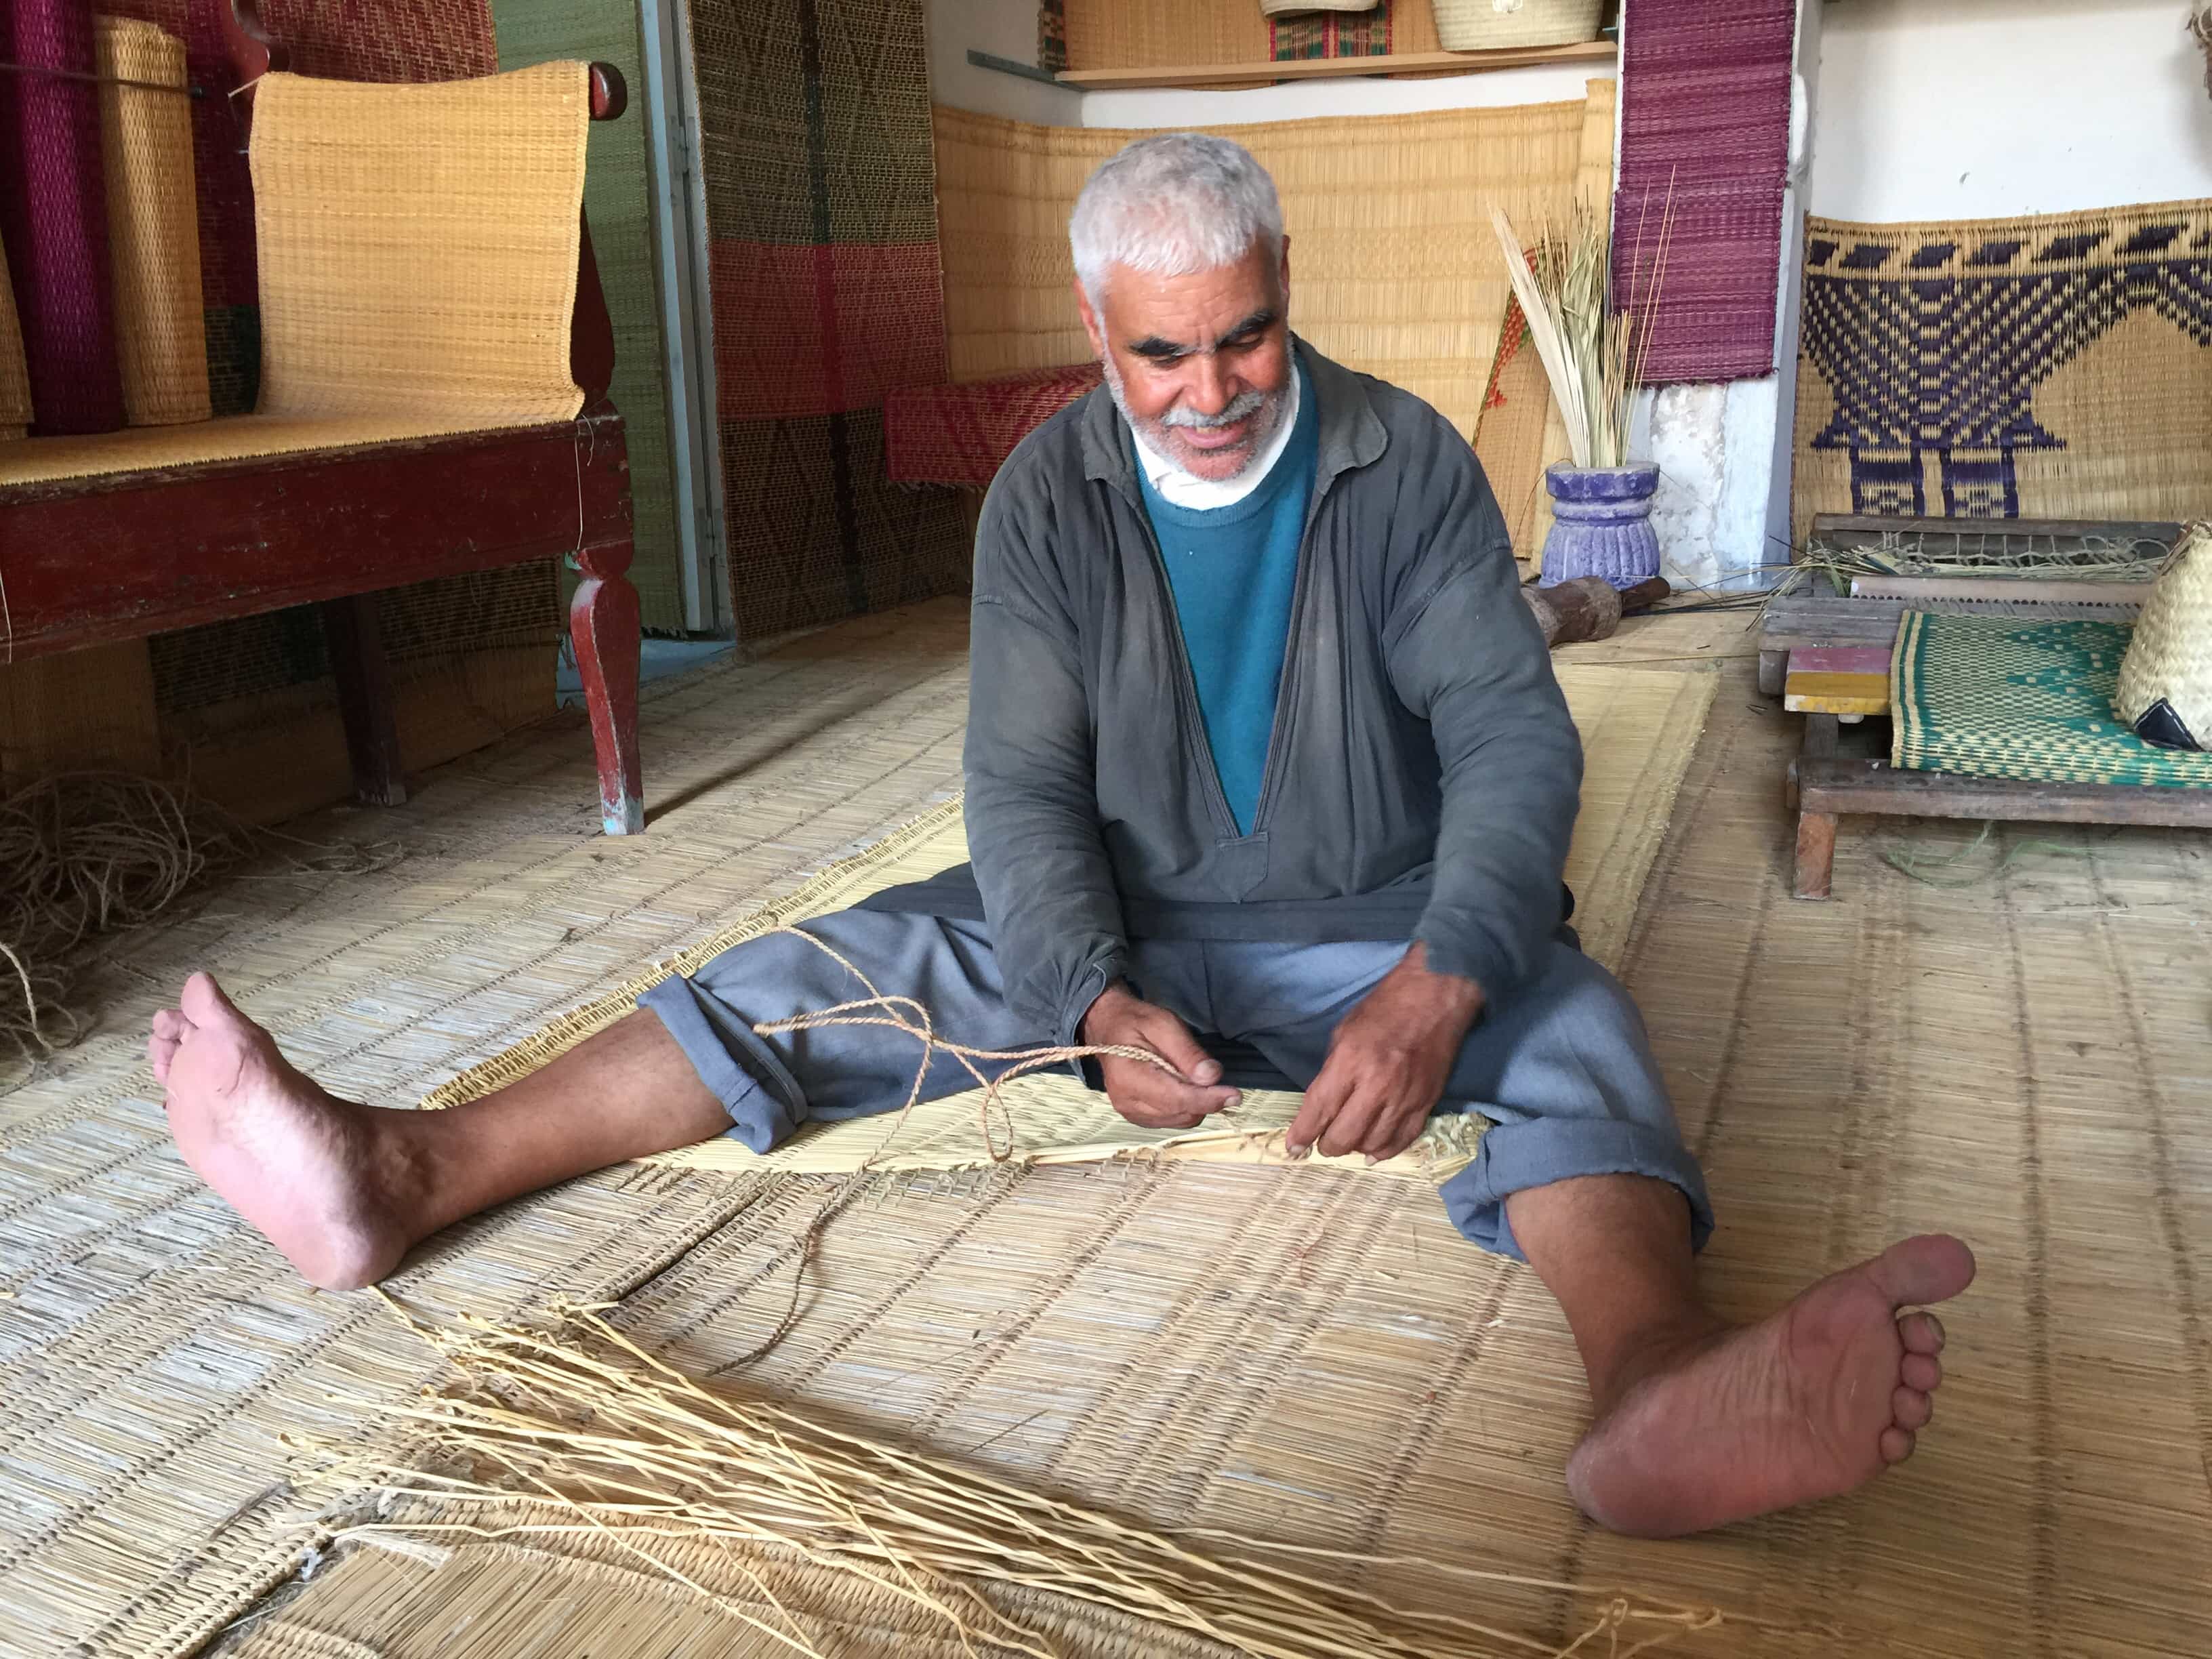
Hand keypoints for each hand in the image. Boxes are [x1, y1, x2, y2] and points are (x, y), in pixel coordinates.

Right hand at [1079, 982, 1240, 1129]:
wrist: (1109, 1027)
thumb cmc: (1136, 1021)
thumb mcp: (1163, 1023)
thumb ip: (1187, 1052)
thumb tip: (1212, 1077)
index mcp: (1129, 1077)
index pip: (1176, 1099)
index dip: (1209, 1099)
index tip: (1235, 1094)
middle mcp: (1127, 1103)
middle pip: (1182, 1113)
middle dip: (1205, 1098)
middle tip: (1210, 1073)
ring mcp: (1131, 1113)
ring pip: (1181, 1119)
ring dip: (1196, 1102)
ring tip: (1190, 1074)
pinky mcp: (1137, 1117)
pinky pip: (1173, 1120)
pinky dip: (1185, 1106)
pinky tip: (1181, 1085)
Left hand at [1286, 943, 1483, 1162]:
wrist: (1435, 997)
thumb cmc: (1384, 1008)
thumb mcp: (1344, 1033)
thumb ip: (1333, 1071)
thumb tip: (1323, 1104)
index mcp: (1351, 1062)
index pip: (1320, 1109)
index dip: (1302, 1133)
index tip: (1293, 1147)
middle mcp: (1377, 1086)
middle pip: (1345, 1136)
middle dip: (1327, 1146)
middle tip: (1322, 1142)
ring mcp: (1404, 1098)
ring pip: (1373, 1144)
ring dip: (1355, 1148)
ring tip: (1349, 1141)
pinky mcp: (1426, 1103)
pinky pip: (1403, 1140)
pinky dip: (1385, 1151)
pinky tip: (1373, 1151)